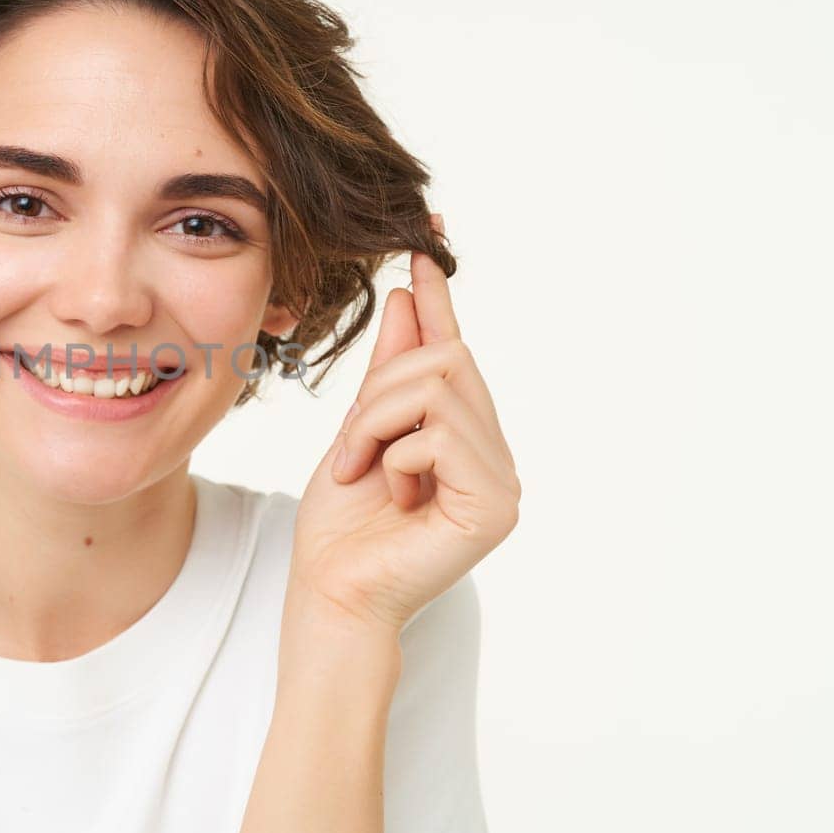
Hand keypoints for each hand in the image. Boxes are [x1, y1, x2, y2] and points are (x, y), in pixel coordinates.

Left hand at [289, 215, 520, 639]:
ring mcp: (502, 480)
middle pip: (445, 360)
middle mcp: (494, 452)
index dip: (438, 297)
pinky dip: (393, 458)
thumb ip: (388, 371)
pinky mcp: (495, 505)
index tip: (423, 240)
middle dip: (380, 390)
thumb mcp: (358, 429)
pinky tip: (392, 499)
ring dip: (377, 423)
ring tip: (363, 473)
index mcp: (464, 435)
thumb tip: (410, 296)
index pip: (453, 351)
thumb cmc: (340, 526)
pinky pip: (436, 434)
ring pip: (437, 387)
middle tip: (351, 447)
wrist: (330, 592)